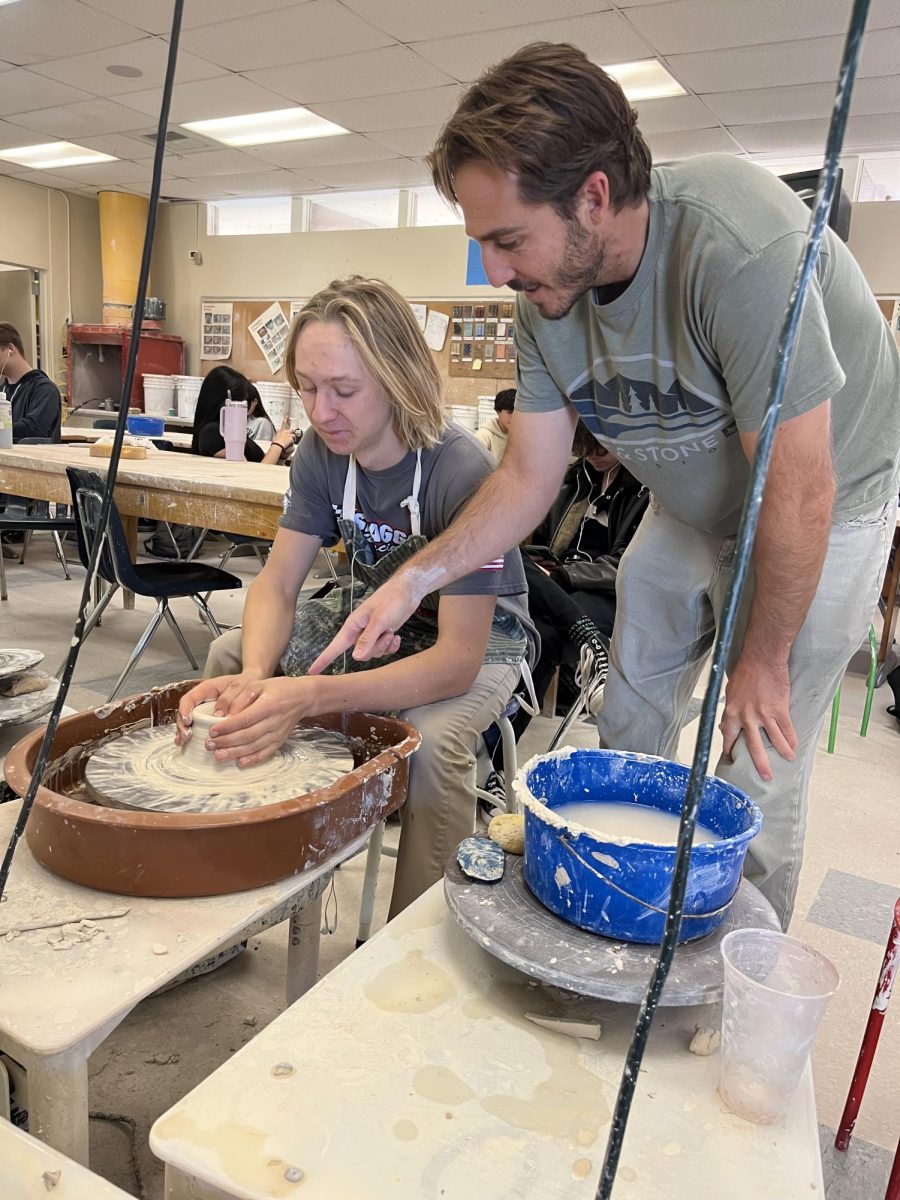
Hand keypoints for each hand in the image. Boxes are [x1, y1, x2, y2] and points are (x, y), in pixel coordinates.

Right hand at [175, 671, 265, 745]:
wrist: (252, 687)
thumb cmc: (245, 685)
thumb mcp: (239, 686)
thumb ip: (229, 698)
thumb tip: (218, 715)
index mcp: (206, 689)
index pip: (189, 698)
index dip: (185, 710)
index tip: (188, 721)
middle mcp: (201, 700)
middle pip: (185, 712)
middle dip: (182, 725)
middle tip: (187, 736)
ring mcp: (202, 711)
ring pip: (187, 721)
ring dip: (183, 732)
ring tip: (183, 742)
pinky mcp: (207, 721)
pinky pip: (195, 728)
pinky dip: (189, 737)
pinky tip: (184, 745)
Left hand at [200, 676, 320, 766]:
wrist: (302, 697)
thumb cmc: (278, 688)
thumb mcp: (258, 684)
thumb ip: (241, 697)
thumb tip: (225, 714)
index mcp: (268, 705)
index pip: (244, 719)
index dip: (227, 727)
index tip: (212, 731)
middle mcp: (274, 722)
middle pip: (247, 735)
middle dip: (226, 742)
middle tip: (209, 745)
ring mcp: (278, 734)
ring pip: (254, 747)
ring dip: (235, 753)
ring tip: (218, 756)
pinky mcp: (280, 741)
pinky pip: (266, 753)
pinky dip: (253, 760)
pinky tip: (240, 763)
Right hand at [308, 572, 418, 673]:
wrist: (407, 591)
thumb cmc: (391, 599)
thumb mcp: (379, 619)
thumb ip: (367, 638)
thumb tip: (356, 657)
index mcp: (353, 626)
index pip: (334, 646)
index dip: (323, 659)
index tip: (312, 672)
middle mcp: (359, 632)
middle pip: (361, 655)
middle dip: (375, 647)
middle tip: (385, 632)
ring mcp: (371, 635)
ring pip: (373, 653)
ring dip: (385, 645)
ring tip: (390, 629)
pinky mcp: (381, 637)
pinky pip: (383, 651)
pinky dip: (391, 646)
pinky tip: (395, 635)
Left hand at [720, 653, 798, 782]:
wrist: (762, 659)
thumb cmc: (745, 672)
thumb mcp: (730, 693)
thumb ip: (731, 711)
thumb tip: (727, 725)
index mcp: (731, 713)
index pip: (729, 737)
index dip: (731, 750)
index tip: (732, 759)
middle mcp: (747, 717)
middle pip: (753, 747)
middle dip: (759, 764)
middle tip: (764, 776)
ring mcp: (764, 715)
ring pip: (774, 741)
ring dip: (783, 753)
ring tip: (788, 760)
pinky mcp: (780, 710)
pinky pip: (787, 730)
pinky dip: (792, 739)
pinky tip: (795, 746)